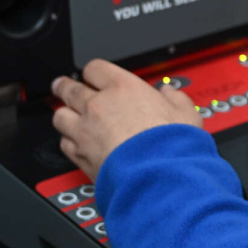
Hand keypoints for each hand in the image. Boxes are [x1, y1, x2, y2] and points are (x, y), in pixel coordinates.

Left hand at [52, 59, 202, 181]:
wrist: (158, 178)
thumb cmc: (171, 147)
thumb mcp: (187, 114)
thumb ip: (175, 99)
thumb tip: (170, 94)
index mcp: (124, 89)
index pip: (95, 68)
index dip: (95, 73)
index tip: (95, 77)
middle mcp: (99, 106)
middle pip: (70, 89)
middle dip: (65, 87)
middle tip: (63, 86)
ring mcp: (86, 131)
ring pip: (60, 115)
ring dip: (65, 115)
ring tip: (68, 116)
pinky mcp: (80, 156)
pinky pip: (64, 143)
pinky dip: (69, 142)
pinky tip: (76, 144)